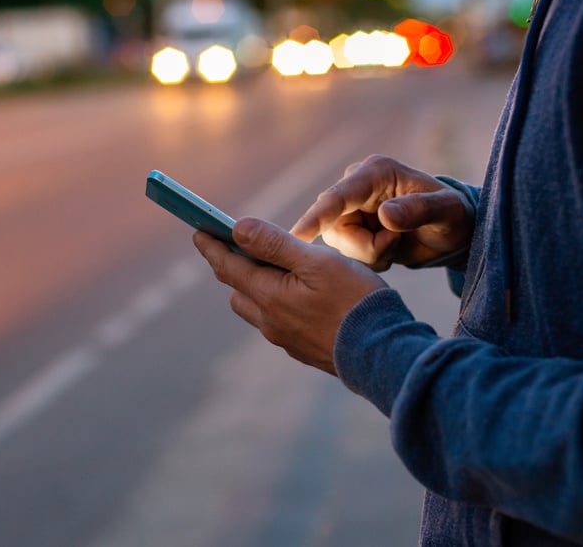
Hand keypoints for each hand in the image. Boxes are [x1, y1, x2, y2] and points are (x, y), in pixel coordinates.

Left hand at [193, 217, 385, 375]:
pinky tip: (301, 298)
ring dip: (256, 289)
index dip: (211, 246)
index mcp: (268, 296)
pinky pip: (279, 324)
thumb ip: (274, 244)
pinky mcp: (304, 350)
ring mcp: (286, 339)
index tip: (198, 231)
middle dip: (234, 268)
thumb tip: (237, 228)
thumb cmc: (354, 301)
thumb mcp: (316, 262)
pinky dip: (278, 305)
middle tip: (239, 247)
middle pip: (238, 291)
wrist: (384, 354)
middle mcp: (270, 322)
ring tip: (276, 270)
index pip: (227, 266)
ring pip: (257, 310)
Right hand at [290, 155, 473, 270]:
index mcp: (376, 173)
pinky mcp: (351, 227)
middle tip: (395, 245)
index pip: (338, 197)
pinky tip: (389, 250)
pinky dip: (369, 258)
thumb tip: (385, 215)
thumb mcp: (447, 213)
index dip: (316, 217)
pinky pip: (346, 252)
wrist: (453, 233)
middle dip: (365, 245)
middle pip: (334, 225)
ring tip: (396, 245)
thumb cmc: (454, 217)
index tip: (297, 236)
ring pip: (339, 242)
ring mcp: (351, 208)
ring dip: (369, 253)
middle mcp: (357, 186)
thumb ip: (418, 211)